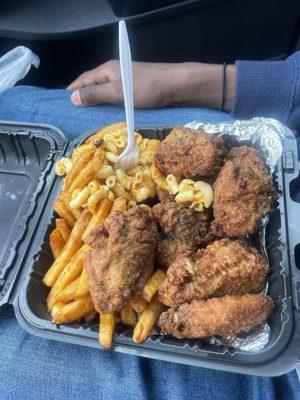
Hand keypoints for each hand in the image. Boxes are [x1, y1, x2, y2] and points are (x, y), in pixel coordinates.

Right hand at [68, 60, 185, 107]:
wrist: (177, 86)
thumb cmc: (148, 87)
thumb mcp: (118, 92)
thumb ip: (96, 94)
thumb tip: (73, 98)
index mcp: (107, 70)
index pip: (83, 80)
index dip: (72, 91)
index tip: (62, 105)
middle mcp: (115, 74)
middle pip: (93, 86)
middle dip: (83, 99)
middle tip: (74, 116)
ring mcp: (126, 82)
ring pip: (106, 93)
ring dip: (97, 104)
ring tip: (88, 119)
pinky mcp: (135, 91)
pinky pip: (117, 99)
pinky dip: (110, 107)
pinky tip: (109, 117)